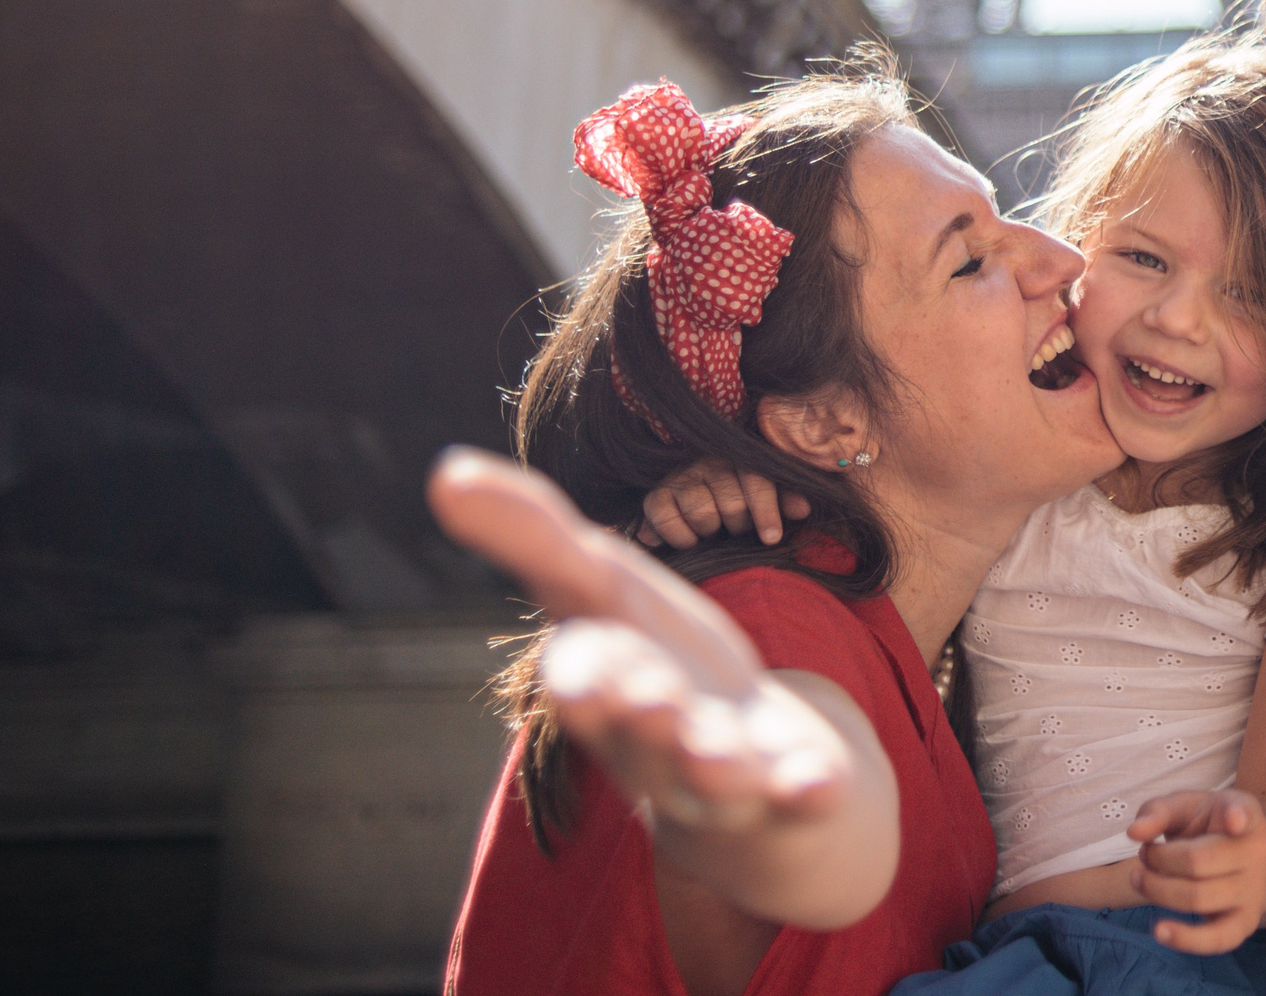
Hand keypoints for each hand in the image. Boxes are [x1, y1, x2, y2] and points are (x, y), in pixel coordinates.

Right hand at [429, 448, 857, 838]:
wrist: (742, 776)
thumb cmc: (654, 666)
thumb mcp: (602, 592)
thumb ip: (534, 535)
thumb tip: (445, 469)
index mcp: (609, 685)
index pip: (585, 675)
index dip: (584, 674)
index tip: (576, 673)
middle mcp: (658, 739)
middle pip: (646, 728)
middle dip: (646, 713)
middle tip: (654, 700)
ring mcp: (728, 771)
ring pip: (716, 770)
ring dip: (716, 760)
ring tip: (725, 756)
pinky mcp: (795, 786)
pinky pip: (802, 796)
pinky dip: (807, 791)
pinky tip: (820, 786)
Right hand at [638, 458, 811, 548]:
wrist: (692, 500)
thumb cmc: (740, 500)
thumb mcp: (766, 495)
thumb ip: (785, 499)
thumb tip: (803, 510)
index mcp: (741, 458)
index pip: (757, 480)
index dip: (765, 511)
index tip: (772, 538)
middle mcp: (709, 463)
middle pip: (732, 505)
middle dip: (738, 526)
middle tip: (736, 529)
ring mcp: (681, 478)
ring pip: (702, 514)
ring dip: (710, 531)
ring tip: (713, 532)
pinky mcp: (656, 496)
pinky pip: (666, 520)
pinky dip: (680, 538)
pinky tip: (689, 541)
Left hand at [1126, 788, 1265, 954]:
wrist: (1244, 861)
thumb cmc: (1208, 827)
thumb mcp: (1185, 807)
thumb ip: (1158, 811)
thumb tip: (1135, 833)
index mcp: (1245, 813)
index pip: (1245, 813)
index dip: (1239, 817)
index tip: (1234, 820)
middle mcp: (1258, 852)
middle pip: (1197, 862)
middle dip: (1159, 860)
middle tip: (1145, 854)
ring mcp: (1255, 890)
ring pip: (1198, 898)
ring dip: (1157, 890)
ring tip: (1140, 879)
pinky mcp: (1246, 923)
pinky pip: (1218, 939)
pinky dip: (1186, 939)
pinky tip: (1160, 931)